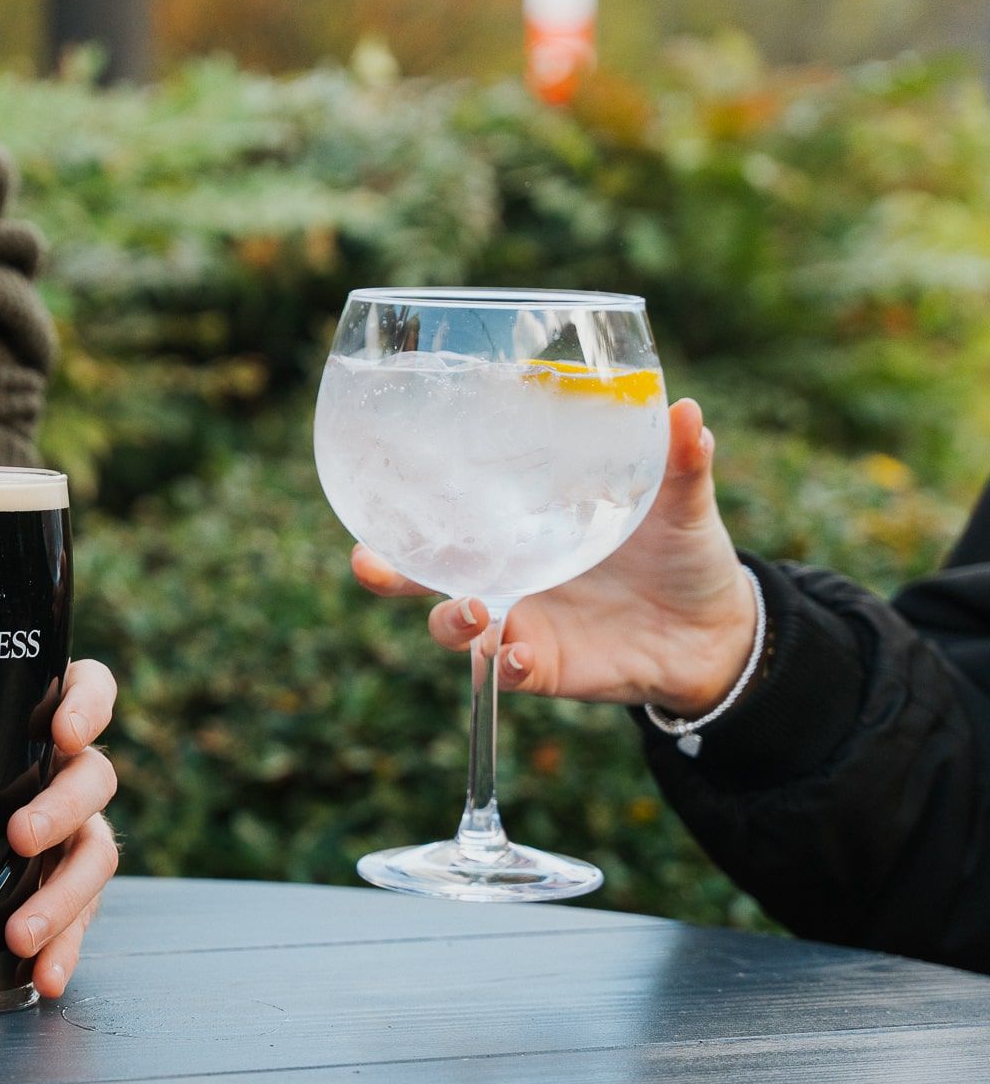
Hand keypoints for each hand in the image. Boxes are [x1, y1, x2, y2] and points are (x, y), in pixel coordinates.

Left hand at [0, 659, 119, 997]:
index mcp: (34, 724)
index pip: (88, 690)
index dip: (88, 704)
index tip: (63, 732)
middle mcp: (65, 775)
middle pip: (95, 778)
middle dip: (63, 808)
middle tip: (19, 835)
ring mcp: (75, 834)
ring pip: (96, 855)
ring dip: (64, 895)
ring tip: (18, 934)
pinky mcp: (70, 891)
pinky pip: (82, 919)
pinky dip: (66, 949)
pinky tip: (45, 977)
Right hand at [351, 399, 757, 715]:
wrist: (715, 630)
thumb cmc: (683, 554)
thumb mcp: (682, 504)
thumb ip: (681, 462)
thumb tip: (685, 410)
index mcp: (523, 528)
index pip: (451, 514)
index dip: (405, 506)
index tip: (373, 488)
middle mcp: (508, 575)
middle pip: (425, 576)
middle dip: (388, 573)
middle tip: (369, 564)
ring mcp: (520, 623)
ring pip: (454, 628)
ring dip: (450, 621)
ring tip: (477, 610)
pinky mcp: (542, 666)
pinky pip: (504, 673)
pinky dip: (503, 666)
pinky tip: (517, 656)